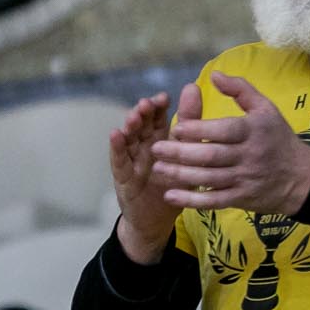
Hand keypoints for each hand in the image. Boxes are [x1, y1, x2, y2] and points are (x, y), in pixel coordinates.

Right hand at [109, 90, 184, 263]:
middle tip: (147, 104)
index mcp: (160, 140)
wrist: (158, 221)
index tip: (163, 98)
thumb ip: (191, 125)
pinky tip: (116, 134)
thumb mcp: (187, 156)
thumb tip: (194, 88)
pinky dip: (117, 147)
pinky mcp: (123, 177)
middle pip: (141, 125)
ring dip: (130, 126)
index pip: (158, 119)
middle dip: (143, 113)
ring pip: (129, 139)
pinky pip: (119, 160)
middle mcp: (143, 147)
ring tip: (134, 116)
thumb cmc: (172, 186)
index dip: (158, 107)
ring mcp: (131, 161)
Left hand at [151, 73, 309, 214]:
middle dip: (181, 153)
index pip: (223, 130)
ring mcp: (245, 179)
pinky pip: (214, 201)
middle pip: (211, 156)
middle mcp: (249, 155)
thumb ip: (240, 89)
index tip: (176, 127)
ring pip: (209, 179)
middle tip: (156, 149)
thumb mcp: (266, 108)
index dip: (198, 130)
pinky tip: (171, 195)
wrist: (302, 178)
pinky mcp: (242, 198)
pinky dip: (192, 200)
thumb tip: (213, 74)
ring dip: (180, 176)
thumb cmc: (278, 138)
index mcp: (254, 130)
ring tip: (157, 169)